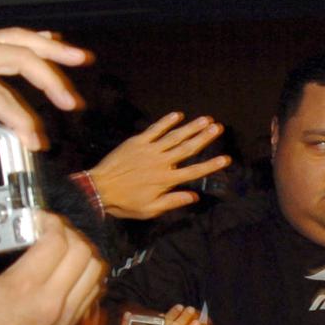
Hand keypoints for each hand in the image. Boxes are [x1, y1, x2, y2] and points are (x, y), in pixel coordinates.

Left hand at [0, 28, 88, 168]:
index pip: (0, 100)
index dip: (22, 123)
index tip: (35, 144)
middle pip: (22, 60)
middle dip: (51, 82)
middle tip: (73, 104)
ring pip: (19, 39)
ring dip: (52, 51)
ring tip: (81, 58)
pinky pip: (7, 34)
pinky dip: (33, 38)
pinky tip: (53, 42)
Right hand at [0, 213, 105, 324]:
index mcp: (23, 287)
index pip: (56, 241)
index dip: (50, 222)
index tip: (38, 219)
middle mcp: (52, 299)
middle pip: (82, 251)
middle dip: (68, 233)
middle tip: (50, 231)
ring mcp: (67, 313)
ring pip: (96, 269)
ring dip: (83, 251)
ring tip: (63, 248)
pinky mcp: (74, 323)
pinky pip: (95, 289)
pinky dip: (89, 273)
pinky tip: (70, 269)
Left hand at [88, 112, 230, 218]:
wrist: (98, 188)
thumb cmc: (125, 203)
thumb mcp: (150, 209)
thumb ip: (173, 202)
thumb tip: (194, 196)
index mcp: (166, 180)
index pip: (194, 171)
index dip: (211, 165)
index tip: (225, 159)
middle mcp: (161, 162)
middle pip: (187, 148)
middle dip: (204, 137)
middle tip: (219, 128)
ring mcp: (149, 150)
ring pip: (174, 136)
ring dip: (191, 127)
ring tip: (206, 119)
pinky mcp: (137, 142)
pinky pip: (155, 129)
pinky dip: (166, 122)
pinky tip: (178, 115)